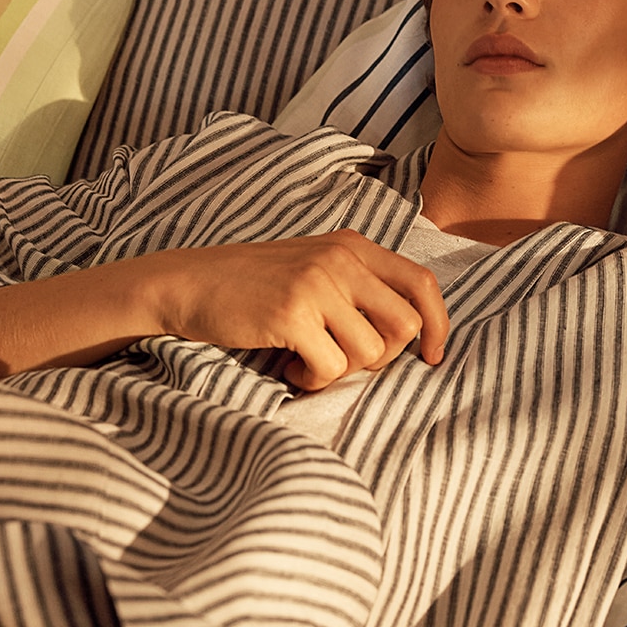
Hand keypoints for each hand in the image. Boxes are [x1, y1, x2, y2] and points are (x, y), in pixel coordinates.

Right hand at [139, 230, 449, 389]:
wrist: (188, 283)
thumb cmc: (253, 286)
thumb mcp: (314, 267)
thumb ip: (359, 287)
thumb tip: (412, 333)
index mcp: (353, 246)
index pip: (422, 284)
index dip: (438, 325)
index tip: (432, 356)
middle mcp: (342, 259)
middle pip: (406, 325)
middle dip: (383, 357)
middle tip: (344, 358)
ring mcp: (317, 284)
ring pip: (371, 352)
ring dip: (341, 371)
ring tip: (308, 359)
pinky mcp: (292, 314)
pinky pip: (332, 368)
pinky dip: (314, 379)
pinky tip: (291, 367)